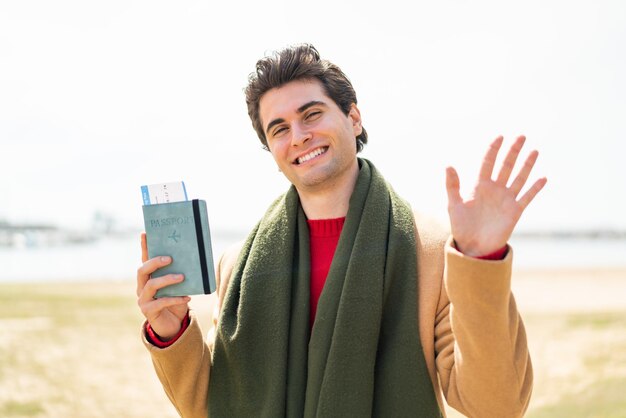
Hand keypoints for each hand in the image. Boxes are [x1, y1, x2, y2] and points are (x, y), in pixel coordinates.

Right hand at [136, 232, 189, 339]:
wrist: (173, 325)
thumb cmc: (176, 301)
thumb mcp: (178, 287)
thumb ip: (179, 274)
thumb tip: (192, 259)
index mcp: (148, 278)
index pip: (145, 259)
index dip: (144, 247)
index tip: (145, 233)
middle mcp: (142, 287)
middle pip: (142, 270)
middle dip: (155, 262)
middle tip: (170, 258)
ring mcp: (143, 299)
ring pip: (151, 285)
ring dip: (167, 279)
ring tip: (182, 277)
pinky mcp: (148, 311)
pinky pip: (160, 302)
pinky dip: (175, 299)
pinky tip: (187, 298)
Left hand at [445, 135, 546, 256]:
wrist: (473, 247)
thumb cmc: (461, 226)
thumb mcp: (454, 205)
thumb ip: (452, 186)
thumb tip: (448, 165)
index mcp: (479, 186)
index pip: (487, 162)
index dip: (493, 149)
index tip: (499, 137)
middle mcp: (494, 189)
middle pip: (506, 166)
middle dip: (513, 151)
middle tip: (521, 136)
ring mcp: (506, 199)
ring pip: (519, 178)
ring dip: (527, 165)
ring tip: (534, 151)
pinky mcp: (515, 211)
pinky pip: (527, 197)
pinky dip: (535, 188)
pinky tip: (543, 178)